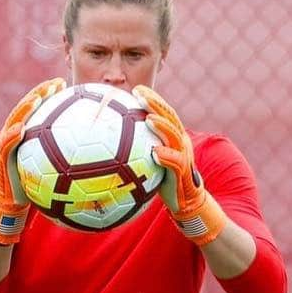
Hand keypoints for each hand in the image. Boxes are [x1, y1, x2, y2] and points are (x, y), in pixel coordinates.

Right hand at [0, 78, 65, 245]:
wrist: (14, 205)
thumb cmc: (40, 191)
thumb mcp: (62, 177)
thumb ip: (78, 167)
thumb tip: (111, 167)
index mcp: (33, 138)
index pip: (43, 112)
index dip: (53, 96)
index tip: (67, 84)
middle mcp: (19, 136)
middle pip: (29, 109)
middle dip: (40, 93)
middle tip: (56, 83)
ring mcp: (8, 145)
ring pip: (15, 120)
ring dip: (25, 108)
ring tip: (38, 98)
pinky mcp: (1, 158)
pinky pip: (7, 144)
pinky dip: (13, 135)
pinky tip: (22, 129)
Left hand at [134, 84, 226, 245]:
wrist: (186, 202)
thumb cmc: (164, 181)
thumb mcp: (149, 161)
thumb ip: (136, 149)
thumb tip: (105, 144)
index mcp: (173, 136)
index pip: (164, 112)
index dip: (153, 99)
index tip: (136, 89)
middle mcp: (181, 142)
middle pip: (170, 117)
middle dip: (156, 104)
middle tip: (139, 93)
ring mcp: (184, 156)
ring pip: (174, 136)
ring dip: (162, 127)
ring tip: (148, 119)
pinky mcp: (184, 173)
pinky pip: (176, 162)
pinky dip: (166, 156)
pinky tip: (155, 153)